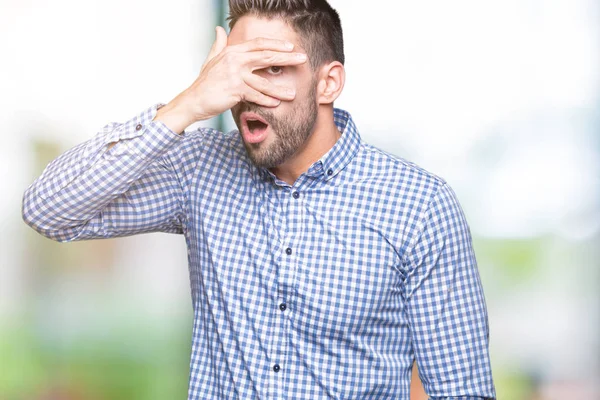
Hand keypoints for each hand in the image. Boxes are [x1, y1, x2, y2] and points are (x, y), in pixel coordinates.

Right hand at [154, 26, 307, 133]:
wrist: (193, 100)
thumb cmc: (205, 82)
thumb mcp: (211, 60)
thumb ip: (218, 45)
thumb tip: (219, 29)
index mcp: (232, 51)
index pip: (258, 44)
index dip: (276, 44)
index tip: (291, 46)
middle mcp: (235, 60)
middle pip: (266, 56)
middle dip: (286, 58)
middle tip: (302, 59)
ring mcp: (235, 75)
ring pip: (263, 81)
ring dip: (280, 89)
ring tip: (293, 93)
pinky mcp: (235, 90)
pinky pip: (255, 95)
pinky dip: (266, 100)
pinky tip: (276, 103)